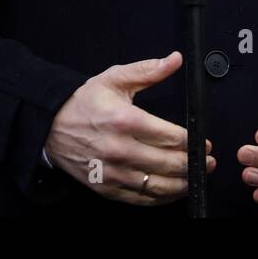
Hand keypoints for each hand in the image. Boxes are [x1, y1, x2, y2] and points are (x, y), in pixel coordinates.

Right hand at [44, 50, 214, 205]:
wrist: (50, 127)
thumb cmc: (84, 102)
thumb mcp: (115, 78)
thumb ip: (148, 70)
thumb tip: (175, 60)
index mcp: (125, 120)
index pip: (170, 137)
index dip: (193, 142)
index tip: (203, 142)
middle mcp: (120, 149)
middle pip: (168, 164)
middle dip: (194, 164)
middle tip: (207, 160)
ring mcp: (112, 173)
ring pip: (157, 186)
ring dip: (182, 184)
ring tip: (196, 177)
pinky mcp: (106, 188)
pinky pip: (140, 199)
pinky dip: (161, 198)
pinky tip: (173, 190)